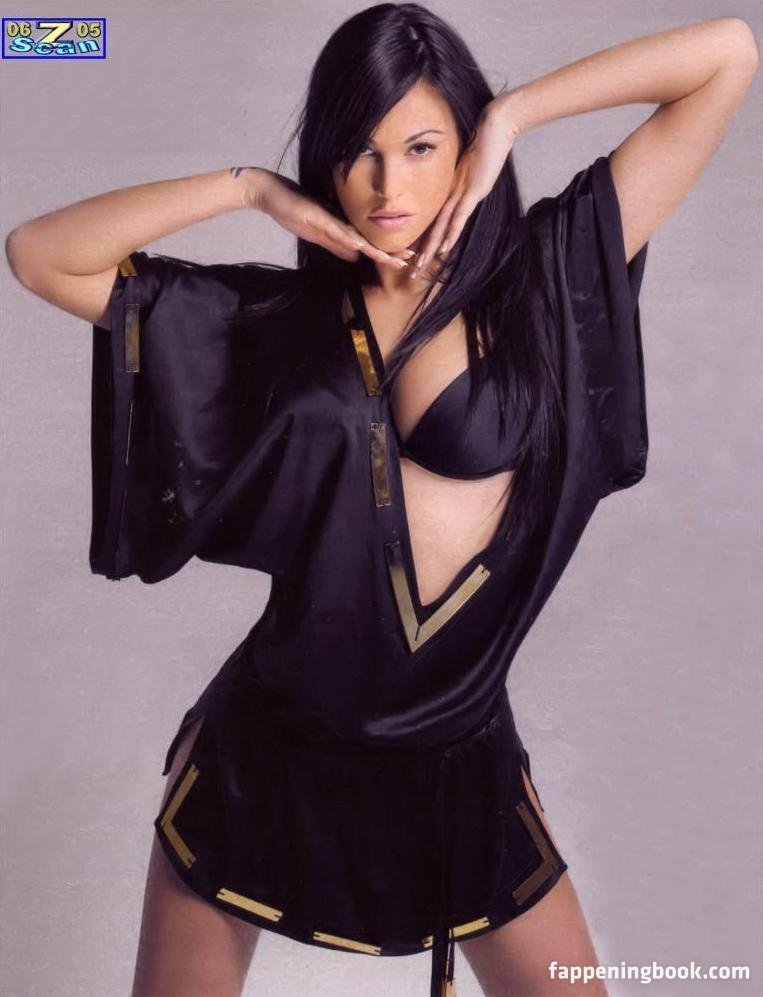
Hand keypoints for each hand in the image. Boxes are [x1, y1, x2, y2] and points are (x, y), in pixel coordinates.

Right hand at [250, 169, 413, 270]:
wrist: (269, 191)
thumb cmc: (292, 209)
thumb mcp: (317, 232)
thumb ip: (336, 244)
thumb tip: (358, 256)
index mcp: (340, 228)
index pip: (367, 243)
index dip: (385, 252)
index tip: (404, 259)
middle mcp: (339, 223)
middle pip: (369, 241)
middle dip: (390, 251)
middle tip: (413, 259)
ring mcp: (329, 220)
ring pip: (358, 238)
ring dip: (376, 249)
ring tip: (395, 258)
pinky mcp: (316, 217)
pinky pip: (336, 230)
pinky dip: (350, 240)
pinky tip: (362, 247)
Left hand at [409, 99, 520, 279]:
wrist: (494, 126)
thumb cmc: (488, 143)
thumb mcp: (477, 168)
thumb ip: (470, 181)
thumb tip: (469, 189)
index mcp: (451, 190)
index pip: (436, 220)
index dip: (427, 239)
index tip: (417, 256)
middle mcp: (451, 194)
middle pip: (434, 227)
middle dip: (423, 251)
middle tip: (411, 270)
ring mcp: (460, 193)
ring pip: (441, 227)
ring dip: (431, 249)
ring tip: (420, 266)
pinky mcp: (472, 191)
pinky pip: (459, 217)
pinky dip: (451, 234)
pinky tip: (443, 249)